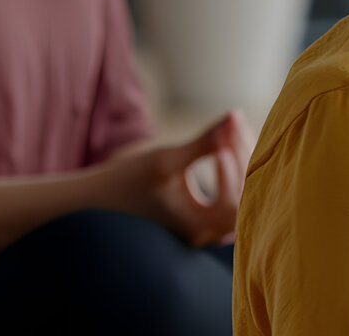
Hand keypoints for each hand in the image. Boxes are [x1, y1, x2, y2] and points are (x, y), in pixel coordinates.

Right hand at [108, 110, 249, 246]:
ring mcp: (211, 224)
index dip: (232, 173)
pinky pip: (235, 186)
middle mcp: (209, 232)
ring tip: (233, 124)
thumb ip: (201, 144)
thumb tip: (234, 116)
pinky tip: (230, 136)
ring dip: (242, 155)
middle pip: (244, 195)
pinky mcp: (209, 212)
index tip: (219, 147)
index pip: (232, 203)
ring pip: (242, 189)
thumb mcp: (165, 161)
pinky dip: (236, 161)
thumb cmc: (129, 181)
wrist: (103, 197)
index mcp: (196, 229)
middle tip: (233, 124)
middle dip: (242, 156)